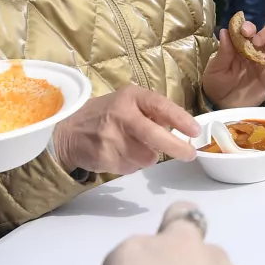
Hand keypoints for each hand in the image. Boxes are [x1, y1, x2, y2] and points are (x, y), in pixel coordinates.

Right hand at [52, 84, 200, 174]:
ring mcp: (110, 137)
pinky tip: (119, 153)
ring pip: (146, 157)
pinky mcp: (103, 156)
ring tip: (132, 147)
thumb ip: (153, 113)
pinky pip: (131, 167)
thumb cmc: (107, 115)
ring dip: (147, 157)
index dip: (180, 119)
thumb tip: (183, 130)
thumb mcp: (129, 103)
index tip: (195, 131)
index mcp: (131, 97)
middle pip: (155, 136)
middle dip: (176, 148)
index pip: (160, 106)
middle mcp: (121, 114)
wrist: (69, 131)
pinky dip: (131, 164)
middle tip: (189, 155)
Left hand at [202, 20, 264, 107]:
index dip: (250, 26)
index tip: (245, 31)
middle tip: (258, 42)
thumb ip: (223, 51)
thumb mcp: (216, 67)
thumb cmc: (217, 83)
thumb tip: (225, 30)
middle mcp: (259, 49)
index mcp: (243, 43)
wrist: (223, 105)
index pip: (252, 28)